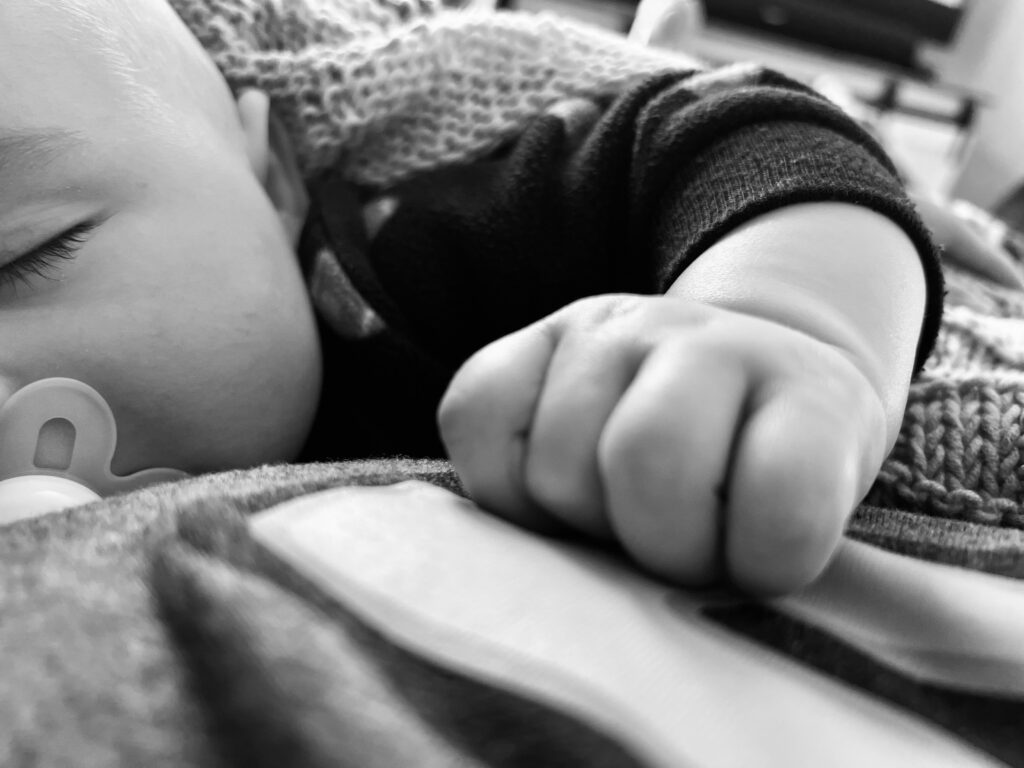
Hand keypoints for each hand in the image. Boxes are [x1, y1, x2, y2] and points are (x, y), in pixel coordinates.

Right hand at [438, 294, 889, 594]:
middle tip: (673, 546)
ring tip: (613, 512)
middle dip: (657, 542)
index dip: (761, 559)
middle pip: (649, 463)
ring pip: (557, 463)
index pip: (784, 495)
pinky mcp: (534, 337)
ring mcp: (615, 330)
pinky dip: (497, 481)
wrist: (742, 374)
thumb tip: (655, 611)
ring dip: (577, 521)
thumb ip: (763, 553)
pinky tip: (544, 488)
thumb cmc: (766, 472)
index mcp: (809, 395)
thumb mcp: (806, 515)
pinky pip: (474, 413)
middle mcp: (707, 340)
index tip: (755, 561)